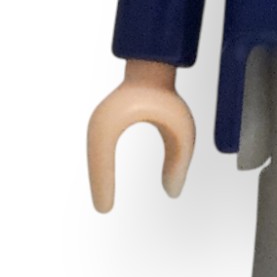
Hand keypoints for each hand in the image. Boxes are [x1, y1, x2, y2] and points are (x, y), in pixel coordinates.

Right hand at [87, 60, 194, 209]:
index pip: (102, 159)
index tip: (105, 208)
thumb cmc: (166, 95)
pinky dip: (102, 167)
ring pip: (96, 155)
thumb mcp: (181, 130)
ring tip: (105, 202)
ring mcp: (99, 120)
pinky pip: (99, 150)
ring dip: (99, 176)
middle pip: (95, 159)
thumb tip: (173, 193)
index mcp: (113, 119)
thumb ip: (179, 161)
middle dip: (99, 184)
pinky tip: (107, 182)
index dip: (102, 184)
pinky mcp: (103, 122)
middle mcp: (100, 121)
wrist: (151, 67)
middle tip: (104, 209)